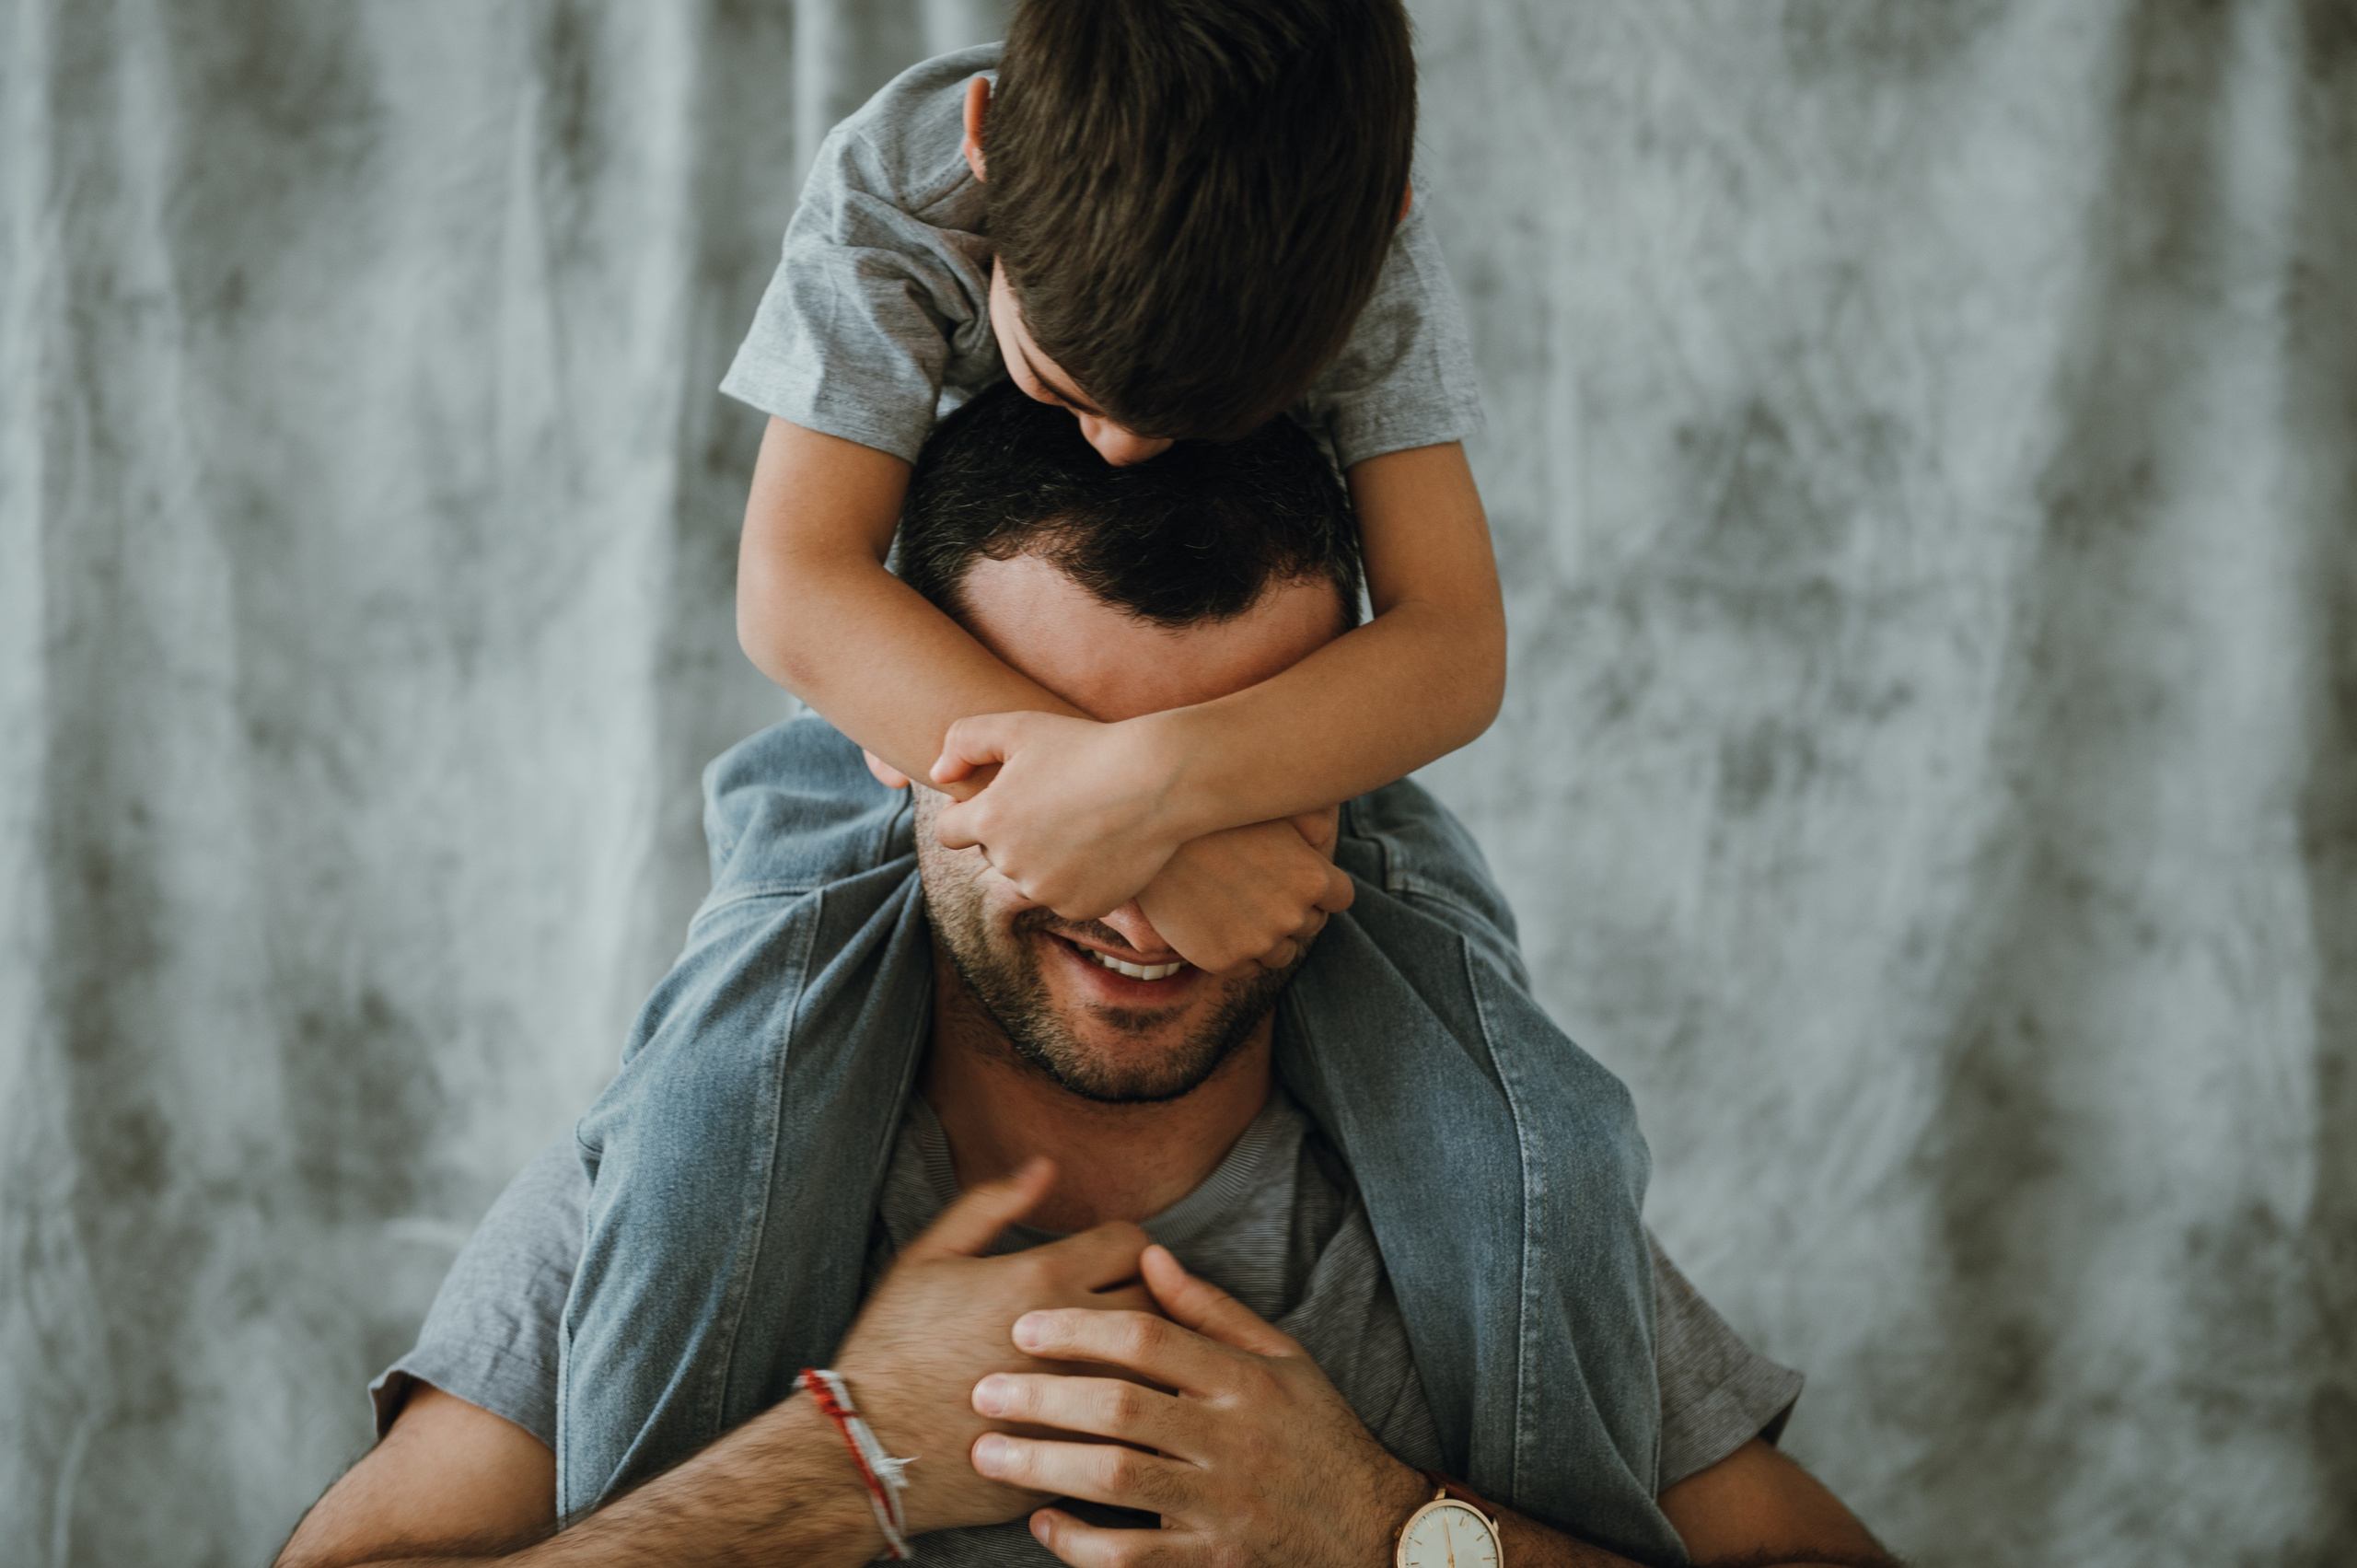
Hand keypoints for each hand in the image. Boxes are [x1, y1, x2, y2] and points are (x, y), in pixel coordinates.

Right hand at [829, 1159, 1161, 1536]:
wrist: (865, 1450)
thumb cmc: (890, 1347)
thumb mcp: (927, 1258)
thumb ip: (991, 1204)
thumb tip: (1045, 1168)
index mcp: (1040, 1278)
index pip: (1133, 1245)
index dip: (1126, 1247)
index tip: (1110, 1261)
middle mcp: (1072, 1336)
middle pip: (1157, 1305)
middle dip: (1148, 1300)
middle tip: (1120, 1308)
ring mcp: (1078, 1402)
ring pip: (1155, 1372)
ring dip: (1146, 1363)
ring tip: (1123, 1361)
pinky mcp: (1075, 1454)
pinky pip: (1133, 1431)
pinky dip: (1131, 1420)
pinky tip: (1109, 1415)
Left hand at [932, 712, 1183, 916]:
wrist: (1159, 781)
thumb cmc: (1088, 746)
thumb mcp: (1020, 725)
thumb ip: (964, 741)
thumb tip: (939, 775)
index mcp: (990, 820)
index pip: (949, 831)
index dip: (965, 813)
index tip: (993, 799)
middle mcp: (1012, 863)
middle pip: (995, 853)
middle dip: (1013, 832)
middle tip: (1053, 802)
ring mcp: (1047, 890)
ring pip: (1031, 877)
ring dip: (1044, 858)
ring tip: (1082, 822)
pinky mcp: (1081, 907)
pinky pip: (1065, 895)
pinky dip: (1078, 877)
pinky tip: (1101, 845)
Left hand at [965, 1245, 1429, 1567]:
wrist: (1371, 1531)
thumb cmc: (1315, 1434)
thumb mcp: (1282, 1360)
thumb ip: (1211, 1310)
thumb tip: (1149, 1256)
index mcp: (1246, 1381)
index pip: (1150, 1342)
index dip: (1081, 1329)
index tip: (1024, 1327)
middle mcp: (1233, 1440)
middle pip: (1123, 1409)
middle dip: (1044, 1397)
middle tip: (983, 1390)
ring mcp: (1223, 1506)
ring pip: (1118, 1481)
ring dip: (1043, 1465)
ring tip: (988, 1453)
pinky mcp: (1212, 1562)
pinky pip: (1133, 1559)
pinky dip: (1080, 1542)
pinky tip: (1042, 1522)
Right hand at [1133, 811, 1353, 973]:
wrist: (1148, 837)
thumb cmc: (1212, 813)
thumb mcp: (1268, 808)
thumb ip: (1308, 827)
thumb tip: (1326, 837)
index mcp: (1312, 878)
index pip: (1341, 897)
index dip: (1321, 887)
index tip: (1299, 878)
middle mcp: (1291, 915)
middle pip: (1310, 927)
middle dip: (1293, 910)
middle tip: (1263, 889)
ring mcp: (1256, 942)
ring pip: (1280, 954)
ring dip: (1268, 937)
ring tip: (1241, 909)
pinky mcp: (1222, 961)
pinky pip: (1245, 968)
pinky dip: (1237, 951)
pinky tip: (1218, 923)